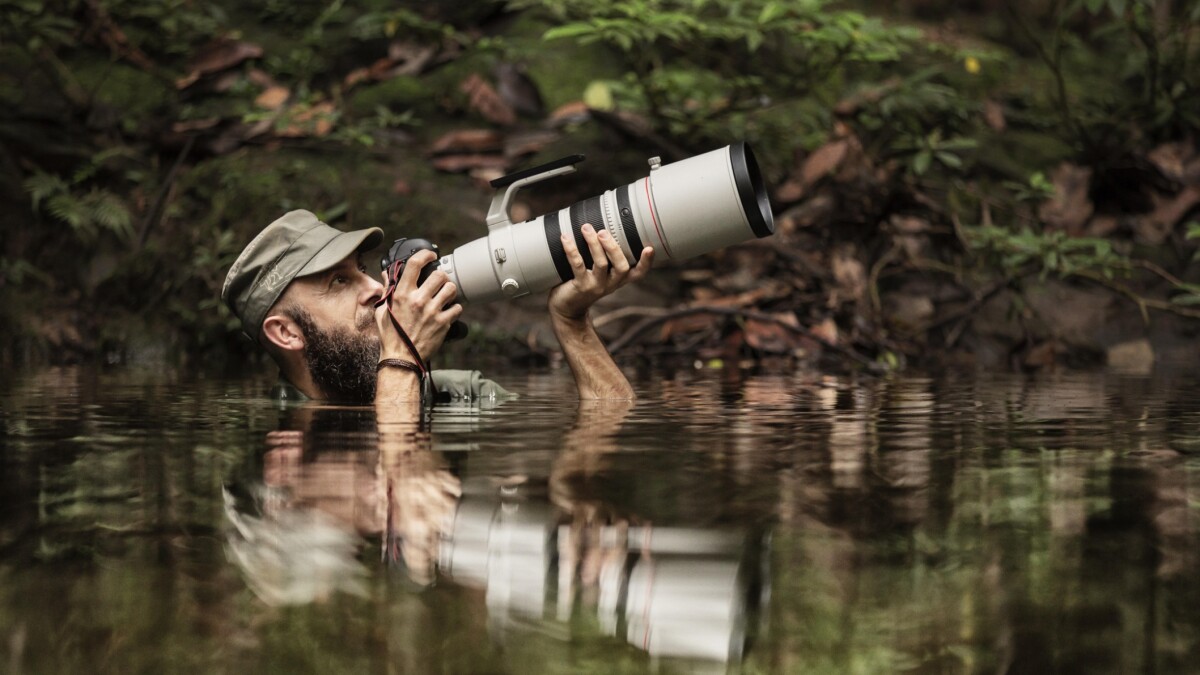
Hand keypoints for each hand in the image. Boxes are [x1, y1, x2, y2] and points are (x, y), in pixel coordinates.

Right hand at [375, 249, 462, 363]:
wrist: (401, 358)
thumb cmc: (390, 335)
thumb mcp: (382, 310)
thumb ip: (386, 290)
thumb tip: (386, 274)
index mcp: (402, 294)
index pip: (415, 264)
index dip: (425, 254)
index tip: (431, 255)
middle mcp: (418, 300)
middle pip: (440, 275)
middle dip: (441, 276)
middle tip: (440, 282)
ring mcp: (432, 311)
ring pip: (451, 289)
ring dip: (450, 290)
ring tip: (445, 296)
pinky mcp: (443, 323)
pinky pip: (457, 308)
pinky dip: (455, 308)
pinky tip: (448, 311)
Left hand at [548, 223, 653, 321]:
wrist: (567, 309)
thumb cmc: (582, 284)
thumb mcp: (598, 273)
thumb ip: (603, 256)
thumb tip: (598, 223)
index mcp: (618, 279)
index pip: (638, 273)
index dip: (646, 263)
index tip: (650, 248)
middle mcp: (611, 283)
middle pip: (621, 266)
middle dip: (614, 247)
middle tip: (603, 231)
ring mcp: (596, 286)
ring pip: (601, 264)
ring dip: (594, 244)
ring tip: (586, 228)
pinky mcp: (580, 287)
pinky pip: (578, 266)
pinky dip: (572, 250)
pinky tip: (566, 238)